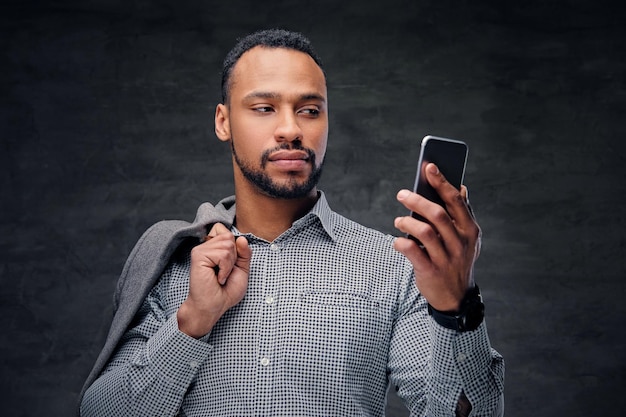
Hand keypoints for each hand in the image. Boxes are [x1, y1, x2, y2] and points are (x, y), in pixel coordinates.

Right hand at [177, 223, 250, 337]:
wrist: (214, 306)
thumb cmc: (226, 291)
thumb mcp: (242, 269)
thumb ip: (244, 252)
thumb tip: (241, 238)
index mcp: (214, 246)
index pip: (226, 231)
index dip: (235, 247)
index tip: (230, 265)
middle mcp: (206, 245)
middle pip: (229, 236)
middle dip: (234, 256)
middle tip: (225, 272)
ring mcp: (200, 249)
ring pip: (228, 245)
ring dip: (229, 264)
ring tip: (221, 276)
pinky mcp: (198, 255)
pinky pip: (223, 254)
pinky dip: (225, 268)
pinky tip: (218, 278)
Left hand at [393, 163, 480, 311]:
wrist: (455, 297)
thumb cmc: (457, 260)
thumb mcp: (466, 238)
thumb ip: (462, 214)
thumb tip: (461, 187)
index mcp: (470, 230)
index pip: (455, 200)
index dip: (441, 182)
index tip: (429, 166)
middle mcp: (460, 243)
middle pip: (437, 213)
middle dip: (416, 200)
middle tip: (402, 194)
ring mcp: (446, 258)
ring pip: (424, 231)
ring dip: (407, 222)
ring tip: (399, 221)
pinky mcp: (431, 271)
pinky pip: (412, 251)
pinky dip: (401, 243)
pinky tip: (398, 241)